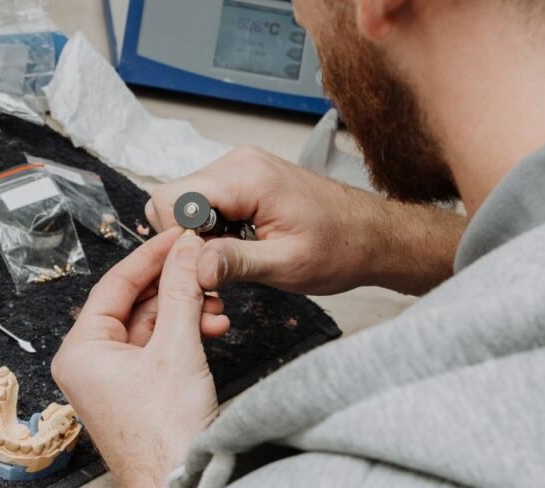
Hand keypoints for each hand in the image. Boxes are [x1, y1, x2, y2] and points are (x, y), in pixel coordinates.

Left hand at [52, 229, 227, 487]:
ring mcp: (111, 379)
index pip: (114, 284)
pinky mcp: (135, 391)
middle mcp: (89, 363)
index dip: (150, 256)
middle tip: (202, 265)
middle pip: (132, 303)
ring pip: (149, 326)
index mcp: (80, 350)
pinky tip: (210, 329)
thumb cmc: (164, 437)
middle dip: (174, 286)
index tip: (177, 235)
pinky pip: (156, 349)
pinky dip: (183, 336)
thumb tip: (184, 250)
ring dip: (184, 311)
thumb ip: (181, 291)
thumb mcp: (176, 349)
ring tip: (215, 307)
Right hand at [145, 146, 465, 295]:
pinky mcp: (244, 178)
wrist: (374, 234)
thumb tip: (193, 268)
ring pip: (185, 202)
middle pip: (172, 199)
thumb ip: (235, 263)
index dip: (177, 239)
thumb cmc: (341, 247)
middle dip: (186, 239)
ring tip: (237, 256)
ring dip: (200, 236)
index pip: (170, 200)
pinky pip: (206, 201)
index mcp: (246, 177)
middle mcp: (238, 162)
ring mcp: (240, 166)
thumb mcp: (286, 265)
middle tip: (220, 266)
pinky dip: (213, 228)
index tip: (204, 264)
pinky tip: (241, 244)